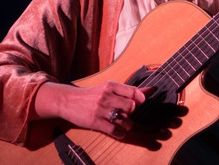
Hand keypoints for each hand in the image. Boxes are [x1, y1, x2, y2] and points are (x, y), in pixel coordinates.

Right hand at [33, 81, 154, 138]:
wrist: (68, 100)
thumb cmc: (91, 95)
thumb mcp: (108, 88)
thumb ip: (128, 90)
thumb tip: (150, 90)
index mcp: (111, 85)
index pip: (133, 92)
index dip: (140, 99)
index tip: (139, 103)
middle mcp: (106, 96)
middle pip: (131, 106)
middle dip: (132, 112)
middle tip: (127, 113)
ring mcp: (100, 109)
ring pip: (124, 119)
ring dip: (128, 124)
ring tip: (125, 124)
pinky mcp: (95, 121)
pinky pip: (114, 130)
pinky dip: (120, 133)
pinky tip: (119, 132)